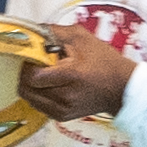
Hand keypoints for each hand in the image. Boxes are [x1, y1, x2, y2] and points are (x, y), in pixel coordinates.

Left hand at [19, 28, 139, 125]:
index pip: (32, 76)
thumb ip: (53, 32)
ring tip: (44, 73)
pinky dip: (37, 93)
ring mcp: (63, 109)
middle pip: (26, 87)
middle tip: (35, 64)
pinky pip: (37, 104)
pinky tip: (48, 84)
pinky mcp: (61, 116)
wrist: (121, 88)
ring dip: (30, 84)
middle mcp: (65, 96)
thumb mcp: (81, 37)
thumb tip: (31, 30)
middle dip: (26, 73)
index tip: (31, 56)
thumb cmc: (104, 62)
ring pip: (29, 97)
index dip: (27, 65)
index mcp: (71, 75)